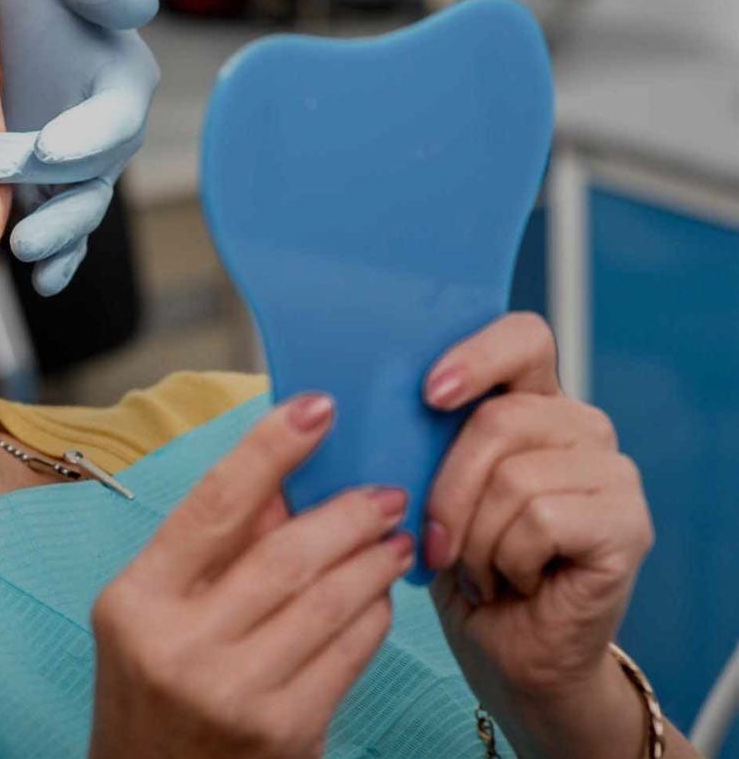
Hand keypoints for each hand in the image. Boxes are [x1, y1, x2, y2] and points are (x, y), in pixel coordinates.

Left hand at [0, 0, 159, 295]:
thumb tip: (141, 4)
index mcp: (122, 81)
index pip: (114, 117)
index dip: (87, 136)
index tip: (49, 148)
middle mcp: (108, 134)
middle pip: (90, 172)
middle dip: (48, 183)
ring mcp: (79, 171)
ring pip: (81, 212)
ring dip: (58, 235)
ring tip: (24, 250)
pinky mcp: (49, 195)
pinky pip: (64, 235)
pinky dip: (60, 262)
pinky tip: (43, 281)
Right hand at [88, 394, 413, 758]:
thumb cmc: (152, 690)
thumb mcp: (154, 613)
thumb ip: (212, 549)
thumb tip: (286, 478)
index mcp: (135, 601)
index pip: (212, 506)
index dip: (269, 449)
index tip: (316, 407)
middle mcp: (180, 647)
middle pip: (285, 555)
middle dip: (346, 513)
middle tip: (384, 491)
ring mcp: (235, 693)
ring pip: (329, 602)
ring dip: (372, 561)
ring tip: (392, 537)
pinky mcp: (286, 733)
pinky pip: (350, 654)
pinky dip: (373, 615)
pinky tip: (378, 596)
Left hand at [422, 313, 655, 755]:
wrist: (506, 653)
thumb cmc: (461, 566)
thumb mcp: (425, 490)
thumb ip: (418, 438)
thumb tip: (363, 404)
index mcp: (530, 401)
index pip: (522, 337)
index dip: (477, 356)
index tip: (431, 393)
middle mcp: (579, 426)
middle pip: (499, 418)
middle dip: (447, 490)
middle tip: (437, 541)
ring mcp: (611, 473)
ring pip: (514, 477)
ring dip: (476, 538)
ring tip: (483, 568)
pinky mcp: (626, 523)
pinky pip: (541, 520)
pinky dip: (508, 560)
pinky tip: (515, 582)